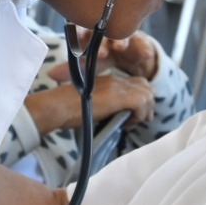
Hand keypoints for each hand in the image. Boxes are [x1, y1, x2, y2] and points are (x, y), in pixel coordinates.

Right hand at [22, 75, 153, 134]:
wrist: (57, 106)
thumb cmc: (66, 109)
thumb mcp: (90, 104)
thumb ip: (104, 106)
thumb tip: (115, 118)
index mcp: (109, 80)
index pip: (136, 84)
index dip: (141, 99)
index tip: (134, 116)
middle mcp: (116, 80)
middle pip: (146, 87)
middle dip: (147, 105)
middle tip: (138, 120)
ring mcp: (117, 86)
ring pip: (148, 94)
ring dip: (143, 111)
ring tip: (129, 123)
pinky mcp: (118, 96)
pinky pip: (141, 103)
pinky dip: (138, 116)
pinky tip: (126, 124)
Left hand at [50, 30, 160, 81]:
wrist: (129, 57)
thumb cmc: (106, 55)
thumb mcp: (90, 63)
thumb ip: (72, 68)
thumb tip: (52, 75)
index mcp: (93, 32)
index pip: (85, 28)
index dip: (81, 33)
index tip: (77, 41)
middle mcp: (110, 29)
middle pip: (105, 29)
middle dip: (101, 38)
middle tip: (100, 51)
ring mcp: (125, 32)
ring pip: (124, 32)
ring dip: (121, 39)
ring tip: (121, 48)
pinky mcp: (141, 39)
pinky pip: (144, 42)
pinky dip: (145, 47)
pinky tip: (146, 54)